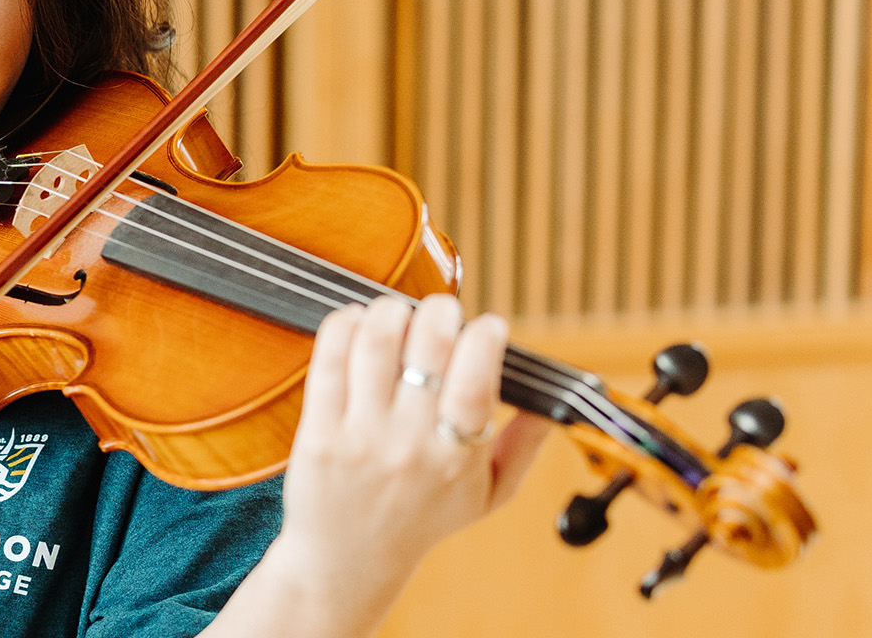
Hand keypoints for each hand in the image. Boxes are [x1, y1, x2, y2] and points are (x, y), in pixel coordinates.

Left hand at [278, 295, 548, 593]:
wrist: (349, 561)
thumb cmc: (422, 520)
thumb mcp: (488, 496)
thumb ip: (524, 448)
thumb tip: (553, 404)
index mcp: (458, 457)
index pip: (477, 380)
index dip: (486, 337)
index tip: (489, 326)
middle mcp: (410, 444)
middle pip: (427, 347)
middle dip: (440, 311)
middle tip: (441, 312)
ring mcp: (360, 437)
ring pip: (376, 342)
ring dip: (391, 311)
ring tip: (399, 314)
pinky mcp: (319, 432)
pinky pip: (329, 360)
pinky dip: (345, 325)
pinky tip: (358, 323)